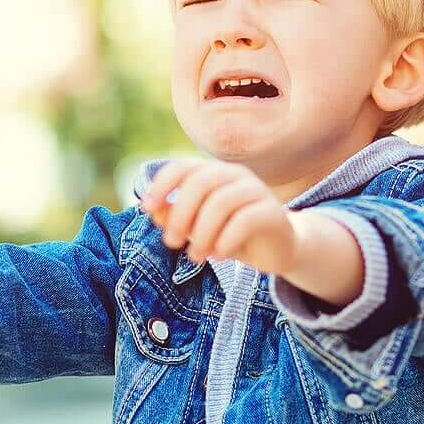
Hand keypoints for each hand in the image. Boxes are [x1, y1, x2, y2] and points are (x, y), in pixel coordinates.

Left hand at [139, 159, 299, 275]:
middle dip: (180, 215)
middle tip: (171, 242)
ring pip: (220, 202)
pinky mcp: (272, 212)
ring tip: (195, 256)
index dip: (161, 185)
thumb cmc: (231, 235)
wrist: (276, 249)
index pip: (182, 167)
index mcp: (214, 173)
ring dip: (202, 233)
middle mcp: (235, 174)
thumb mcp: (198, 228)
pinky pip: (244, 220)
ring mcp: (256, 190)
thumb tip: (154, 211)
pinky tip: (218, 255)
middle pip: (200, 183)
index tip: (146, 208)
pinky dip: (225, 240)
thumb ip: (176, 217)